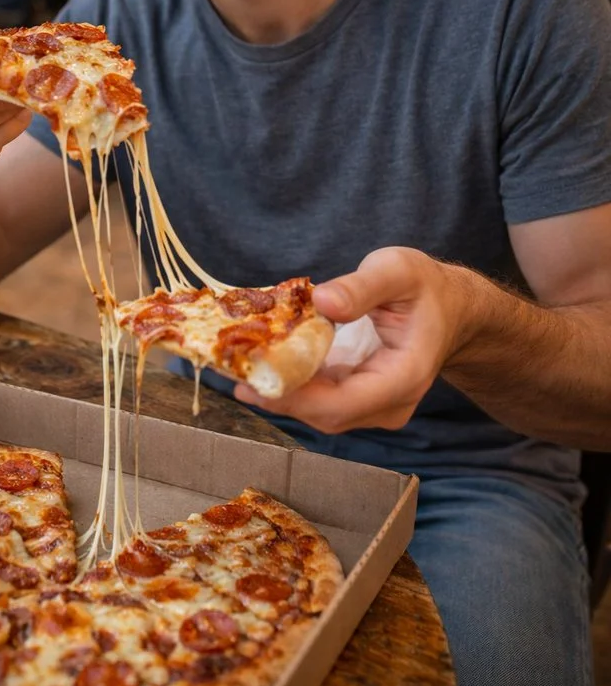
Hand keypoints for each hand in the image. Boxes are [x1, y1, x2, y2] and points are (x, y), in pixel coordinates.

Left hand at [234, 247, 472, 433]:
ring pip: (320, 413)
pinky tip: (263, 365)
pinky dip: (292, 384)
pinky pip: (321, 399)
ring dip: (280, 392)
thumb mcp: (397, 270)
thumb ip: (362, 287)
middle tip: (234, 372)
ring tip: (239, 367)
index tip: (259, 379)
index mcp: (404, 377)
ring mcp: (376, 406)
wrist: (450, 308)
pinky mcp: (361, 398)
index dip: (298, 397)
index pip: (344, 403)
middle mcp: (390, 403)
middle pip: (326, 415)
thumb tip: (322, 301)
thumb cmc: (425, 287)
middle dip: (279, 396)